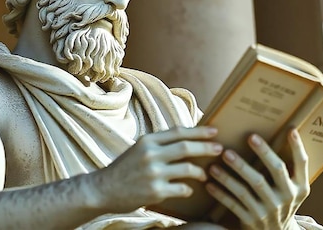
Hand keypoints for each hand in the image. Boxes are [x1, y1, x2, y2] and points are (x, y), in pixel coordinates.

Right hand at [94, 126, 222, 213]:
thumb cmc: (124, 169)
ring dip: (200, 171)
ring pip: (187, 168)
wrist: (103, 189)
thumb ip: (160, 144)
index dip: (199, 131)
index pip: (179, 132)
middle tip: (220, 148)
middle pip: (186, 147)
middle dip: (206, 147)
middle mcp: (151, 154)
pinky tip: (188, 190)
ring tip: (204, 174)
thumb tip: (186, 138)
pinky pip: (181, 189)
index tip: (214, 131)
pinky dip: (188, 189)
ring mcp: (153, 173)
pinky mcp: (155, 191)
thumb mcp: (139, 149)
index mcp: (148, 141)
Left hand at [206, 130, 309, 229]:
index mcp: (299, 188)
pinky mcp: (251, 220)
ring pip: (248, 188)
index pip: (302, 164)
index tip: (290, 129)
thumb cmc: (281, 201)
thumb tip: (282, 134)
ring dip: (233, 172)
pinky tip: (210, 183)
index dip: (297, 147)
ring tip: (221, 157)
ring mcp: (268, 211)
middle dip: (264, 153)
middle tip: (250, 137)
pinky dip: (221, 193)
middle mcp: (286, 198)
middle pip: (276, 172)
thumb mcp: (292, 189)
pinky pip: (233, 204)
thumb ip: (287, 169)